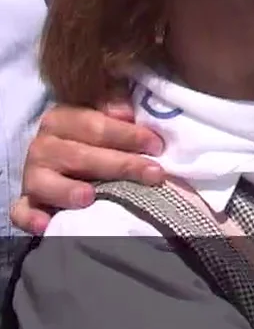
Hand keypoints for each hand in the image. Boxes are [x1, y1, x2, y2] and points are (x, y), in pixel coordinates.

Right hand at [11, 95, 164, 234]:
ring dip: (67, 190)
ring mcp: (32, 175)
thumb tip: (126, 112)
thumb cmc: (97, 135)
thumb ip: (115, 103)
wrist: (70, 159)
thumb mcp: (104, 111)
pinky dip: (31, 218)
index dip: (127, 135)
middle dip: (119, 164)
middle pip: (79, 156)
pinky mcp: (27, 201)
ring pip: (45, 182)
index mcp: (62, 119)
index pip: (95, 126)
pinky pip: (22, 211)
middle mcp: (43, 146)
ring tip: (89, 197)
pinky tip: (45, 224)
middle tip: (152, 173)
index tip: (156, 146)